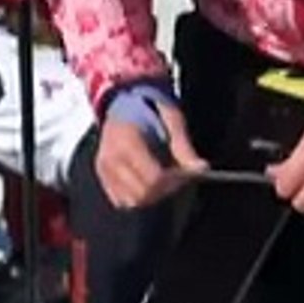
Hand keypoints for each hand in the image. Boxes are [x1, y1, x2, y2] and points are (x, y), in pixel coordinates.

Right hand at [95, 86, 206, 208]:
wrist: (124, 100)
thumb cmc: (150, 107)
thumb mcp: (171, 119)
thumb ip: (183, 147)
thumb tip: (201, 169)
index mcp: (127, 142)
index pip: (153, 178)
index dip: (174, 181)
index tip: (186, 174)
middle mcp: (110, 159)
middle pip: (142, 194)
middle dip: (165, 190)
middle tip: (176, 177)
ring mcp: (103, 170)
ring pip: (132, 202)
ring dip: (151, 196)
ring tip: (162, 178)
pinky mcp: (102, 178)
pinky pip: (122, 201)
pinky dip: (137, 196)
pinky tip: (147, 180)